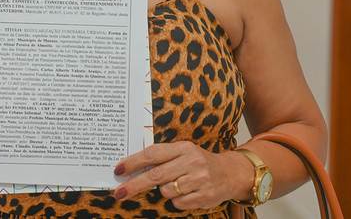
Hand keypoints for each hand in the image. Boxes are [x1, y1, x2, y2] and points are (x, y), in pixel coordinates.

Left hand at [113, 141, 246, 209]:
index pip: (153, 154)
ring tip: (177, 184)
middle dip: (134, 185)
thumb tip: (131, 167)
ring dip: (164, 191)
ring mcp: (199, 179)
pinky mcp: (204, 196)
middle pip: (155, 175)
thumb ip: (162, 157)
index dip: (134, 162)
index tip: (119, 169)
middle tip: (120, 192)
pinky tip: (187, 192)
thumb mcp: (183, 152)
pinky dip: (177, 200)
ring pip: (166, 191)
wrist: (231, 173)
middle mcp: (192, 162)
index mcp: (183, 148)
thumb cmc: (199, 162)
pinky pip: (178, 203)